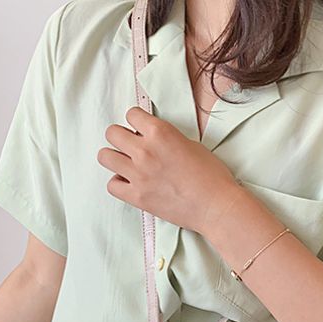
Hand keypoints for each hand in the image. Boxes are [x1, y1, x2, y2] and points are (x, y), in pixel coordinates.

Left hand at [98, 106, 242, 236]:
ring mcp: (138, 174)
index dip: (137, 123)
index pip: (131, 114)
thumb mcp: (192, 145)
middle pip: (112, 133)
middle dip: (121, 138)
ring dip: (115, 159)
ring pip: (105, 157)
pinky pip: (112, 185)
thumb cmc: (212, 177)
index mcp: (161, 132)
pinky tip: (131, 184)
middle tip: (133, 148)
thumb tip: (154, 141)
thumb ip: (167, 139)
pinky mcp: (137, 197)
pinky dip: (119, 183)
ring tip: (128, 165)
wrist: (217, 206)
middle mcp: (145, 151)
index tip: (142, 131)